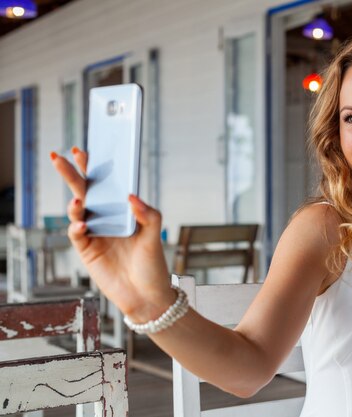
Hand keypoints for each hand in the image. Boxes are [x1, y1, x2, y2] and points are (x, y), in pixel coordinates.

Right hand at [50, 147, 173, 321]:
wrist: (146, 296)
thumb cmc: (152, 266)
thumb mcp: (155, 237)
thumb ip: (148, 215)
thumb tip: (131, 196)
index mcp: (123, 211)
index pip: (107, 184)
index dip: (95, 167)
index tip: (86, 150)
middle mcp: (107, 218)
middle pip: (86, 191)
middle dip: (73, 173)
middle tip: (62, 155)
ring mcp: (95, 233)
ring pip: (78, 210)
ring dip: (75, 202)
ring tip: (79, 199)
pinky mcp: (87, 250)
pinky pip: (77, 234)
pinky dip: (77, 227)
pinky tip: (81, 225)